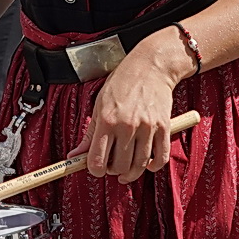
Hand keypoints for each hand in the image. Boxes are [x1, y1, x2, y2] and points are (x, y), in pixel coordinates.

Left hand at [70, 30, 191, 184]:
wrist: (150, 66)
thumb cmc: (122, 82)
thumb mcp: (99, 105)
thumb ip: (89, 134)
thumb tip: (74, 156)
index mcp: (107, 120)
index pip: (97, 161)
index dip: (95, 170)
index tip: (96, 167)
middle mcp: (127, 125)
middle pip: (119, 166)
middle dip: (113, 171)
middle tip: (113, 165)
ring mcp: (147, 127)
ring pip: (139, 166)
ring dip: (131, 172)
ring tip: (127, 169)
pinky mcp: (164, 127)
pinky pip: (160, 158)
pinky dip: (153, 166)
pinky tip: (147, 163)